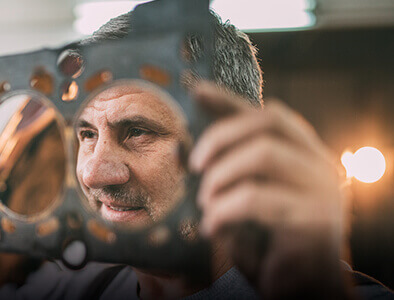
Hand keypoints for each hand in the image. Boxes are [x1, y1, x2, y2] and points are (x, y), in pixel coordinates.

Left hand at [190, 82, 351, 298]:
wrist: (299, 289)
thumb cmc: (264, 244)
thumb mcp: (237, 201)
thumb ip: (220, 174)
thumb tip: (179, 148)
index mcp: (304, 155)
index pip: (269, 114)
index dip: (231, 100)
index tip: (194, 91)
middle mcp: (320, 165)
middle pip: (268, 122)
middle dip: (220, 137)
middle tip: (194, 166)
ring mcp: (323, 190)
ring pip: (262, 154)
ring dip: (220, 178)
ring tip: (206, 205)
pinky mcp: (317, 219)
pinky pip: (256, 198)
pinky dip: (223, 210)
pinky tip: (212, 228)